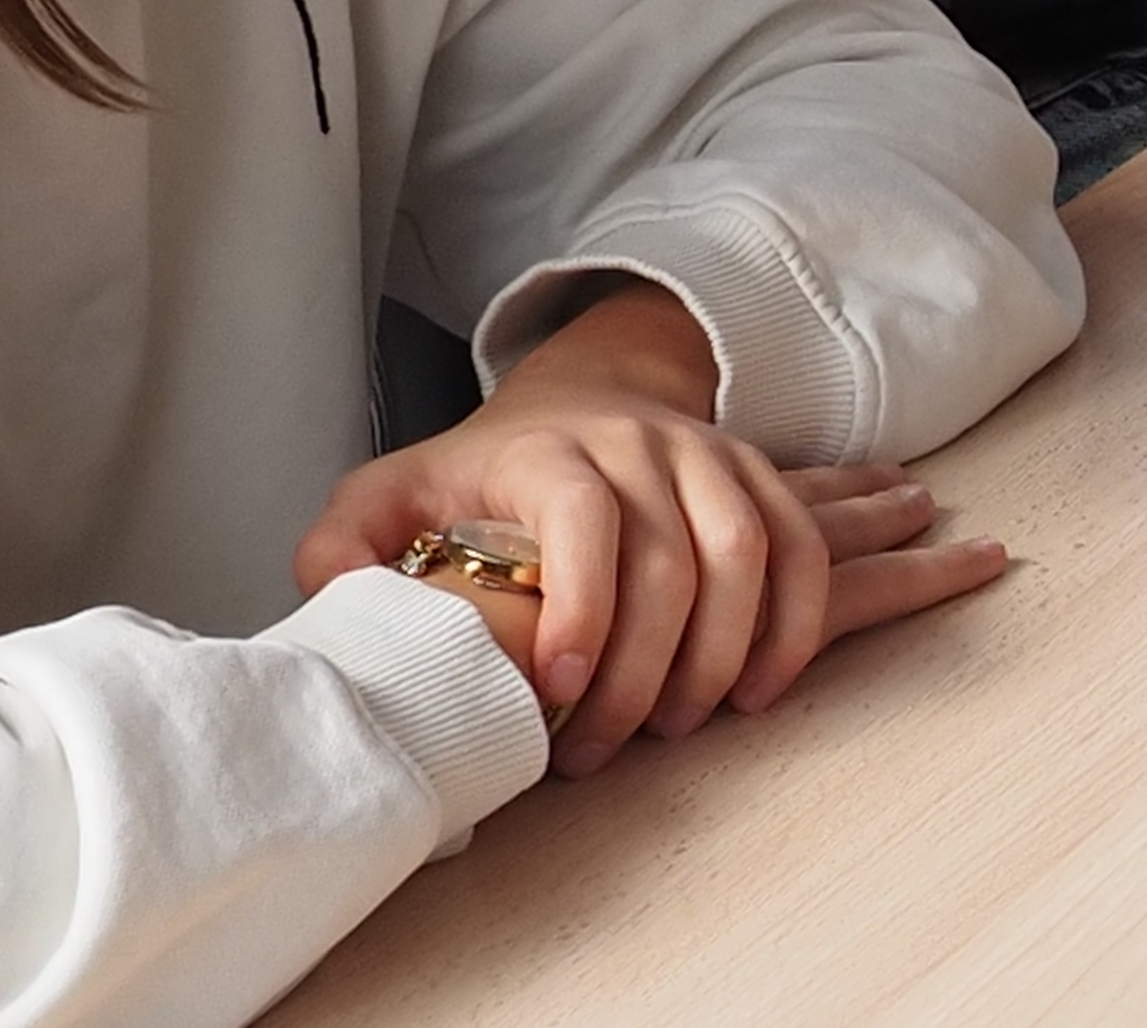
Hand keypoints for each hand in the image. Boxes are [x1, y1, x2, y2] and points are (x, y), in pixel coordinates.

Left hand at [296, 286, 1005, 773]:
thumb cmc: (475, 474)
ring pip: (762, 550)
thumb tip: (336, 588)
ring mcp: (714, 458)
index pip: (587, 522)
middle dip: (654, 669)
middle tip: (614, 746)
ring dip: (743, 649)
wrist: (573, 399)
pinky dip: (808, 617)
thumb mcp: (388, 494)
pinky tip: (779, 678)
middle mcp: (647, 444)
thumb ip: (350, 541)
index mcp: (553, 449)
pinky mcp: (758, 481)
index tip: (559, 691)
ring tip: (714, 717)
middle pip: (680, 557)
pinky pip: (809, 546)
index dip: (581, 608)